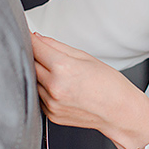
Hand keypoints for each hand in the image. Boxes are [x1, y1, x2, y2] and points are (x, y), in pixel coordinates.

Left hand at [32, 33, 148, 148]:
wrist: (120, 111)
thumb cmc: (109, 84)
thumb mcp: (85, 57)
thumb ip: (57, 46)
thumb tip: (38, 39)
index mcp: (63, 69)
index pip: (36, 48)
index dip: (31, 39)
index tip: (29, 34)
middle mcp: (55, 87)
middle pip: (31, 64)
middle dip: (36, 56)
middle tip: (50, 55)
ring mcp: (52, 103)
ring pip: (33, 81)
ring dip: (40, 74)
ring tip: (61, 74)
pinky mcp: (51, 114)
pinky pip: (39, 96)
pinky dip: (44, 89)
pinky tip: (61, 87)